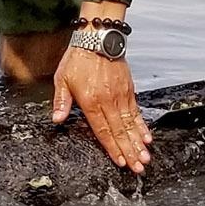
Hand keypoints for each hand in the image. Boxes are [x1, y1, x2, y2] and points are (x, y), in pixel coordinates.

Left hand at [52, 47, 151, 173]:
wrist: (98, 38)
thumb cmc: (78, 58)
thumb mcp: (62, 79)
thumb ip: (61, 101)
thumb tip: (57, 120)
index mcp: (91, 101)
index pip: (103, 130)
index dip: (112, 148)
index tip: (120, 162)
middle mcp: (108, 101)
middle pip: (120, 131)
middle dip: (130, 152)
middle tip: (138, 167)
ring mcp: (121, 96)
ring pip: (131, 124)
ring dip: (139, 143)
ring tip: (146, 158)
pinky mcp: (129, 90)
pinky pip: (136, 112)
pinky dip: (142, 126)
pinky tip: (147, 137)